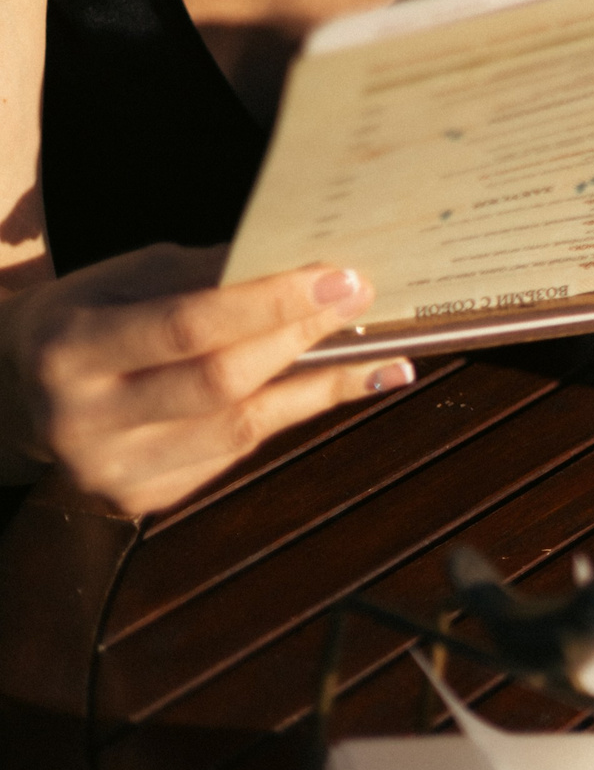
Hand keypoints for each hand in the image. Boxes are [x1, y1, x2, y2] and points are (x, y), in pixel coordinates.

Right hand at [4, 245, 406, 515]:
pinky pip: (233, 454)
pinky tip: (336, 387)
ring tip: (381, 354)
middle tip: (363, 301)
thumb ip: (205, 276)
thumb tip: (304, 269)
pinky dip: (290, 416)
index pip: (188, 326)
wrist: (15, 392)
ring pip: (239, 429)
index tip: (340, 278)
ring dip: (321, 387)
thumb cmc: (87, 316)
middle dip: (303, 337)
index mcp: (71, 349)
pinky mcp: (136, 500)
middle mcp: (82, 419)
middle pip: (220, 383)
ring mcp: (107, 470)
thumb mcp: (127, 279)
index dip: (272, 303)